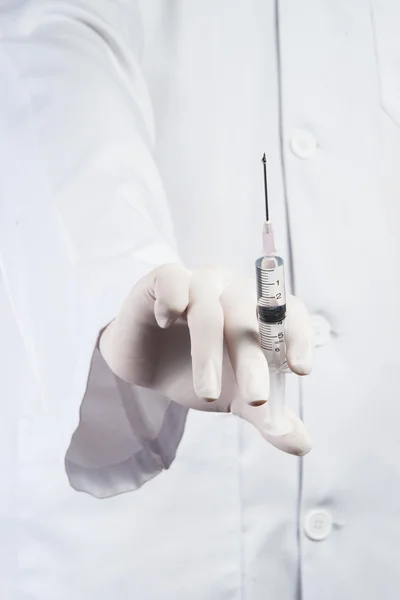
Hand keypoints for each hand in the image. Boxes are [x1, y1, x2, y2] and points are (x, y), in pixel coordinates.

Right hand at [99, 263, 313, 454]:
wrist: (145, 368)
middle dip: (252, 360)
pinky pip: (173, 280)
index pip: (289, 311)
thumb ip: (266, 415)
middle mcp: (232, 289)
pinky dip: (173, 300)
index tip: (300, 370)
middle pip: (248, 316)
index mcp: (258, 311)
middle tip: (255, 399)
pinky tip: (166, 323)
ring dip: (209, 352)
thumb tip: (303, 444)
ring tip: (208, 393)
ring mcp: (198, 281)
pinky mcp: (163, 279)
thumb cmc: (197, 373)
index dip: (298, 336)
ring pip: (209, 308)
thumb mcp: (234, 397)